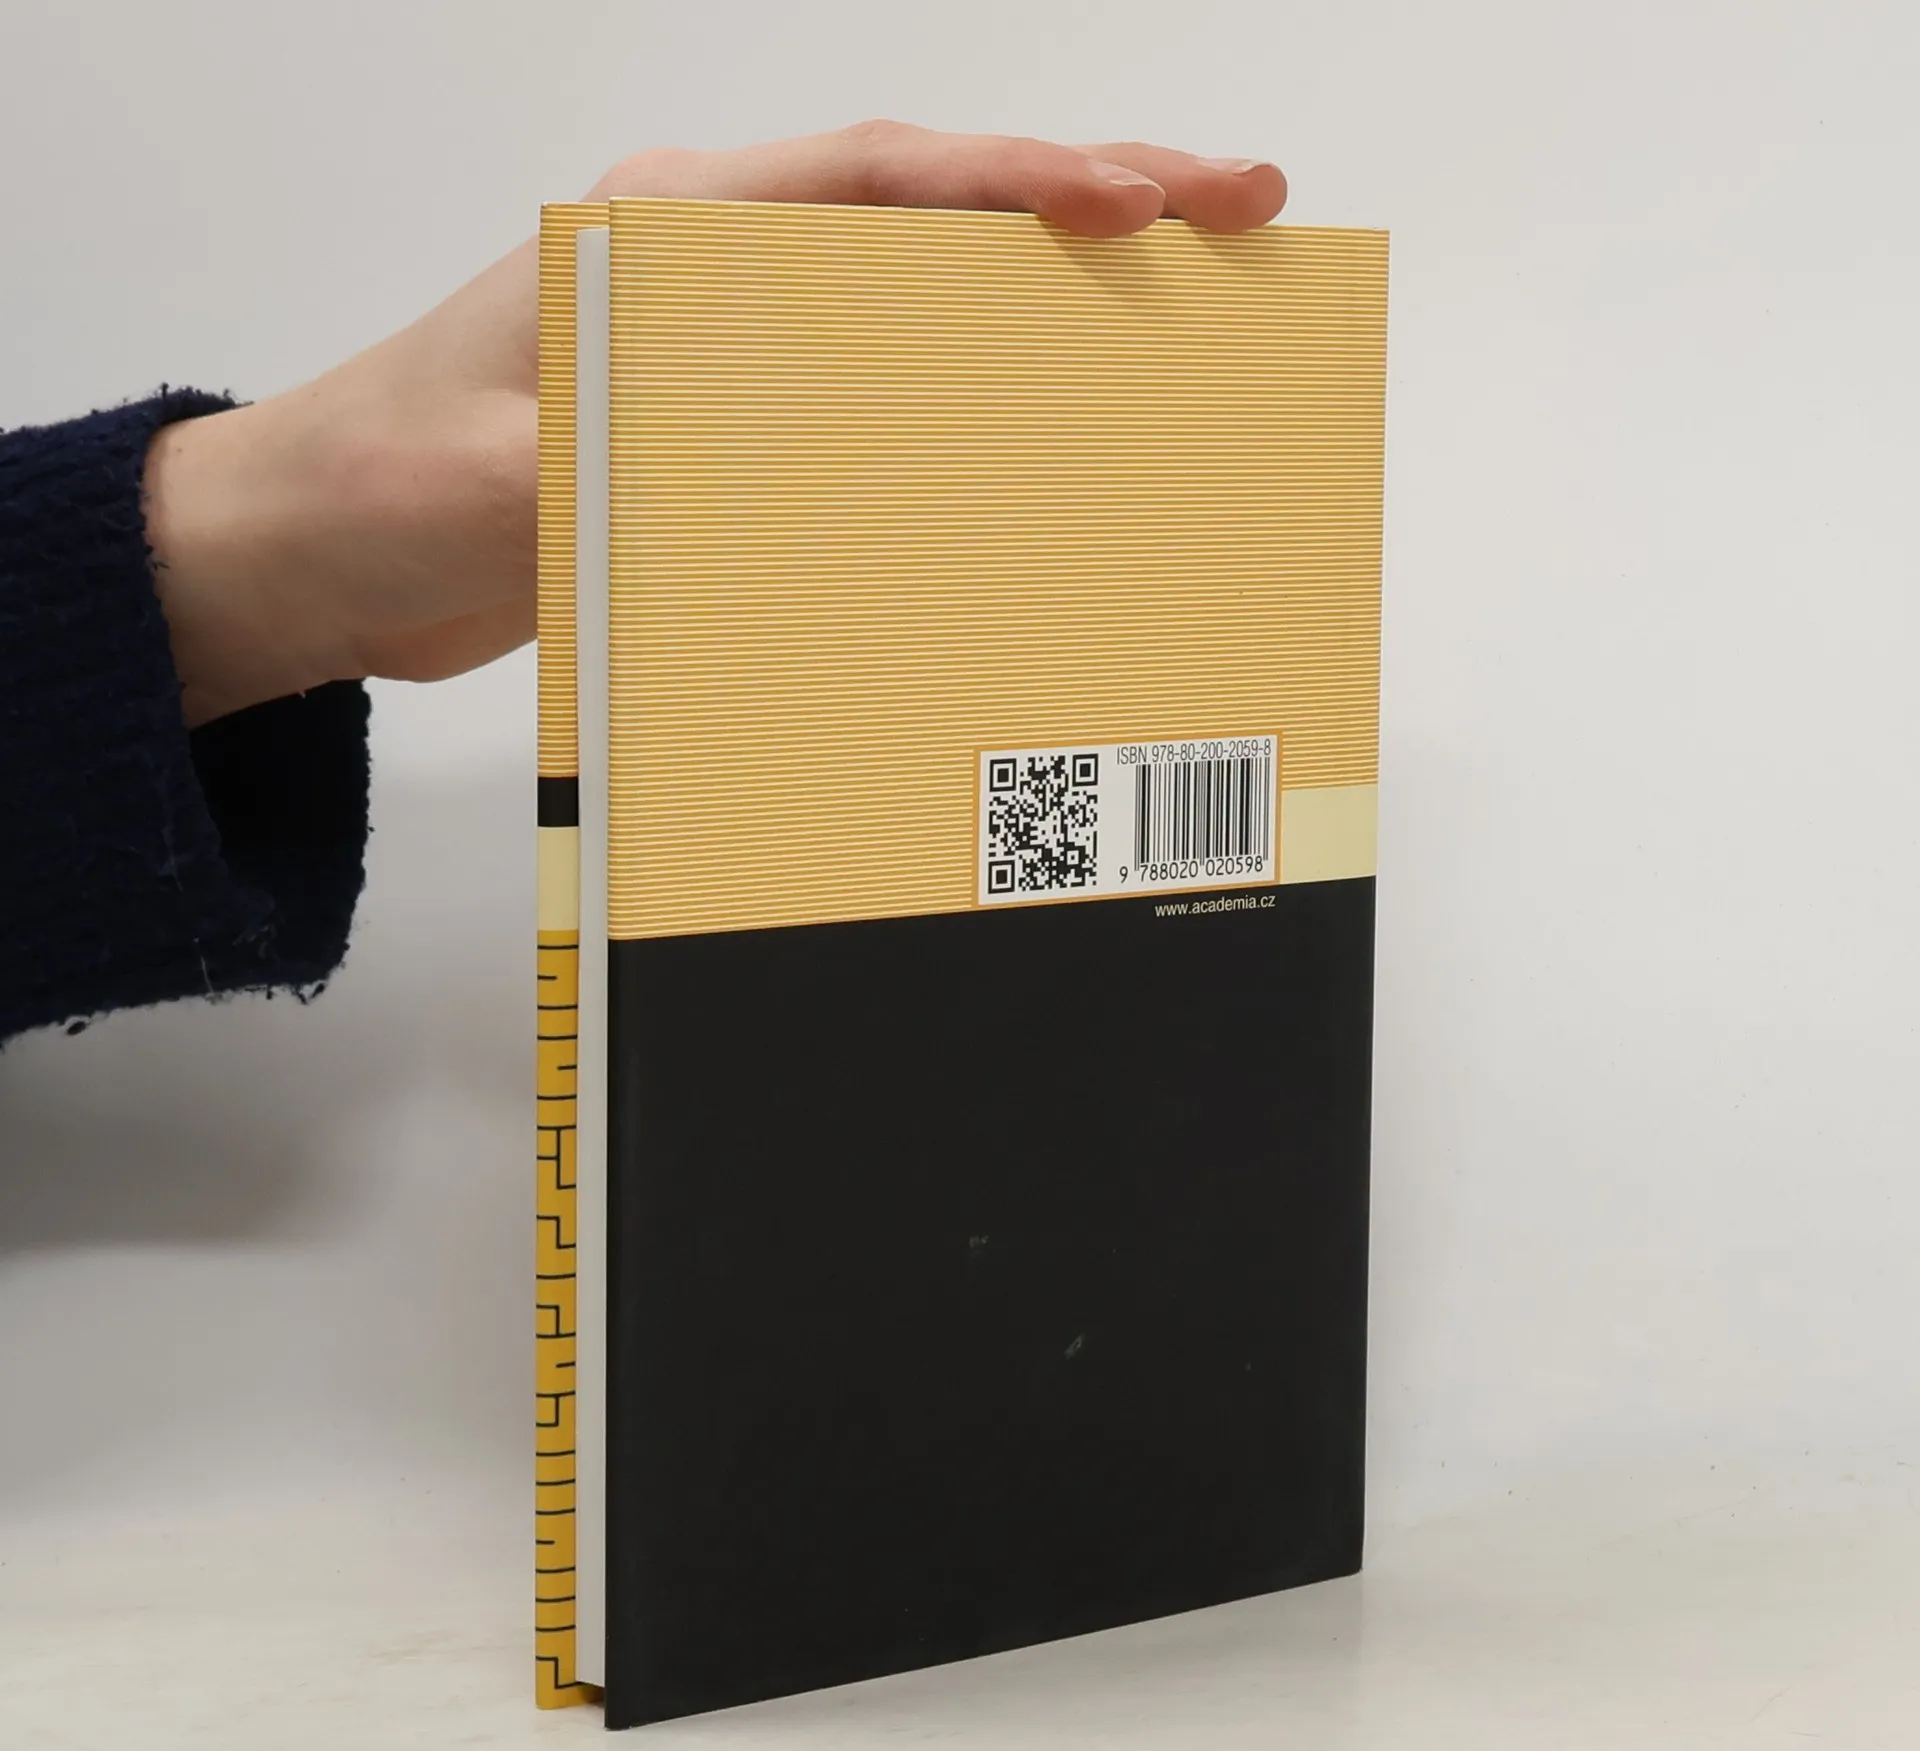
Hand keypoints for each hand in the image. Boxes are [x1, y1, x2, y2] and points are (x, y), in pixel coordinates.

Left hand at [145, 122, 1286, 725]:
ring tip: (1192, 304)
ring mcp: (726, 349)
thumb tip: (732, 462)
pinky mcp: (725, 432)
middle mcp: (711, 271)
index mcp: (661, 233)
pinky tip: (1051, 422)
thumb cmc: (367, 488)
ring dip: (1052, 296)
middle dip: (1089, 203)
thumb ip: (596, 452)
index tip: (1139, 199)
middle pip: (932, 213)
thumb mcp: (479, 474)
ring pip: (922, 295)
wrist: (309, 554)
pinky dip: (975, 392)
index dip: (1015, 181)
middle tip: (1238, 213)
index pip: (872, 179)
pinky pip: (880, 394)